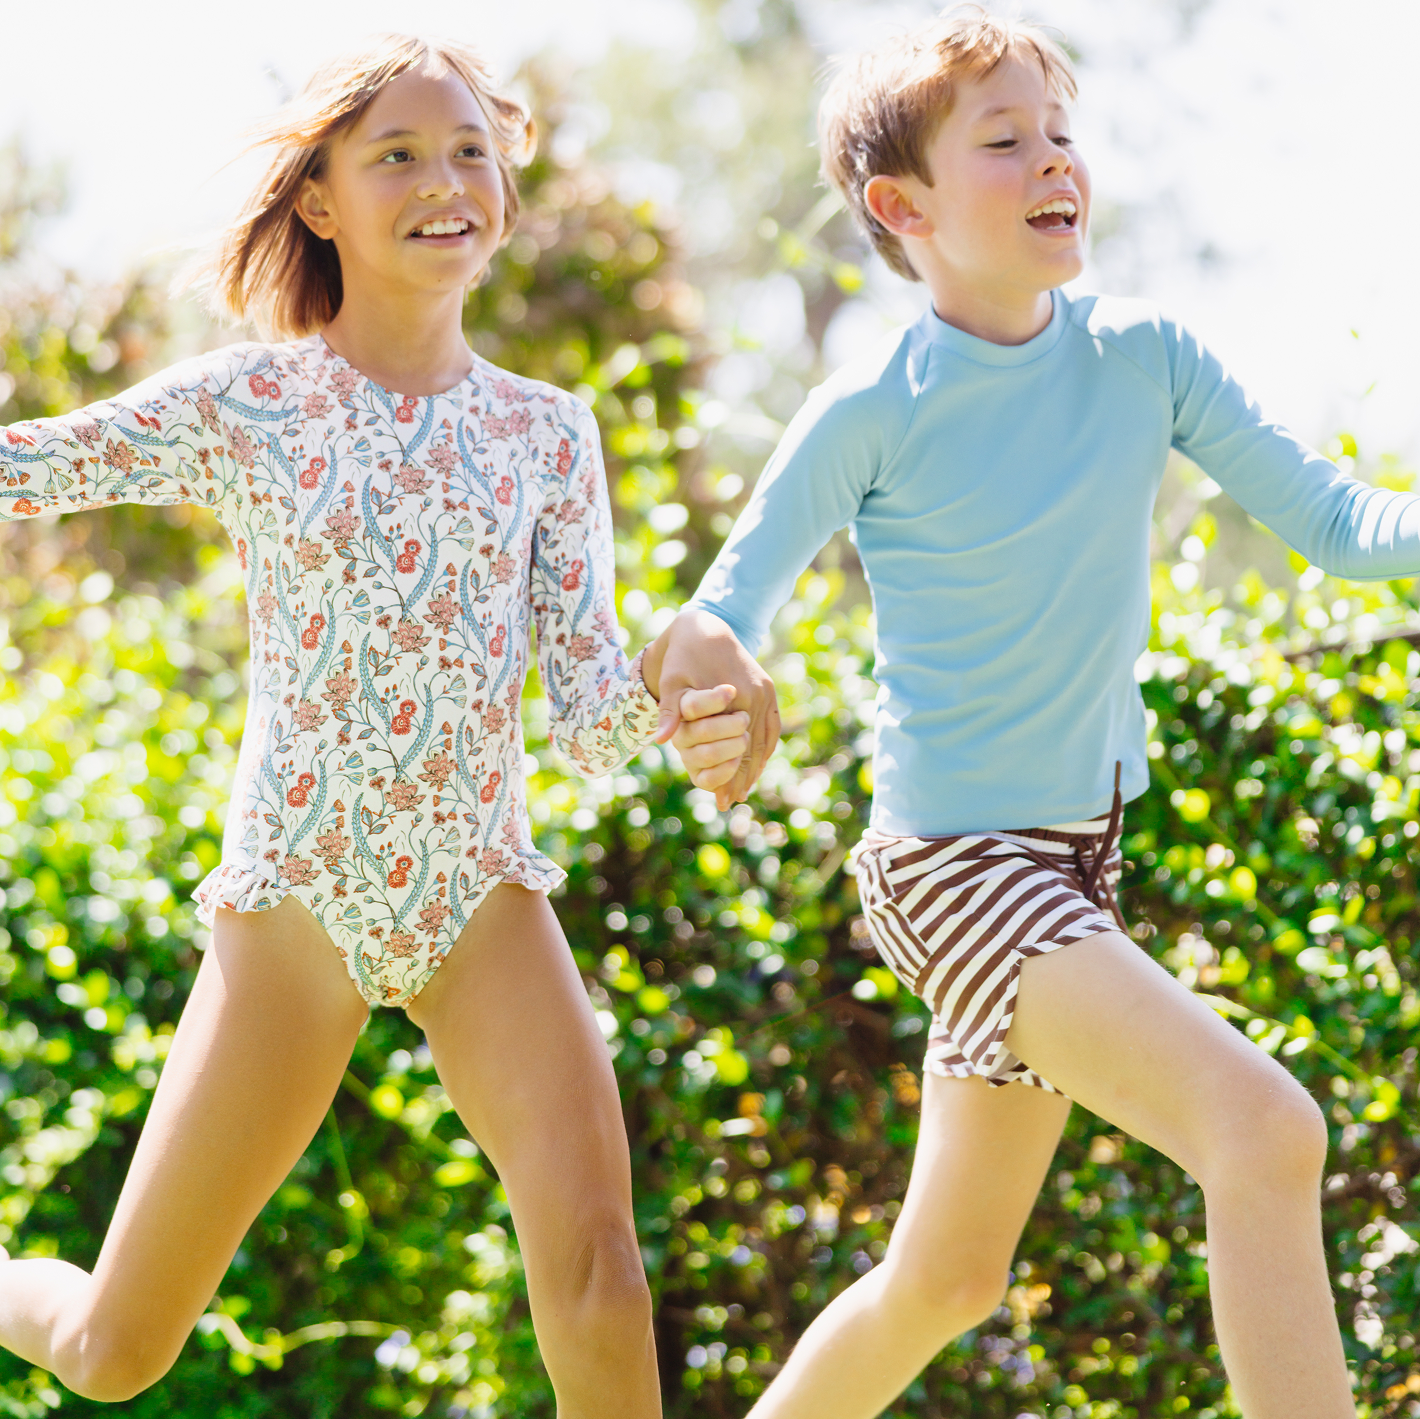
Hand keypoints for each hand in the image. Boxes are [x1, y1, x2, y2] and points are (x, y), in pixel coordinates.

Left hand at [642, 608, 779, 808]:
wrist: (705, 626)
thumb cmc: (683, 656)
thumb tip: (660, 740)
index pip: (740, 748)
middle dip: (744, 776)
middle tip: (731, 802)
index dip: (731, 776)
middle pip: (755, 747)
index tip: (722, 799)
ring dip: (757, 765)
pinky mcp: (767, 688)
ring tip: (744, 789)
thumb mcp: (672, 682)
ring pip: (766, 738)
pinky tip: (757, 763)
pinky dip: (765, 746)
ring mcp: (766, 691)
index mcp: (739, 694)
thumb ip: (670, 711)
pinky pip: (771, 724)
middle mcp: (759, 694)